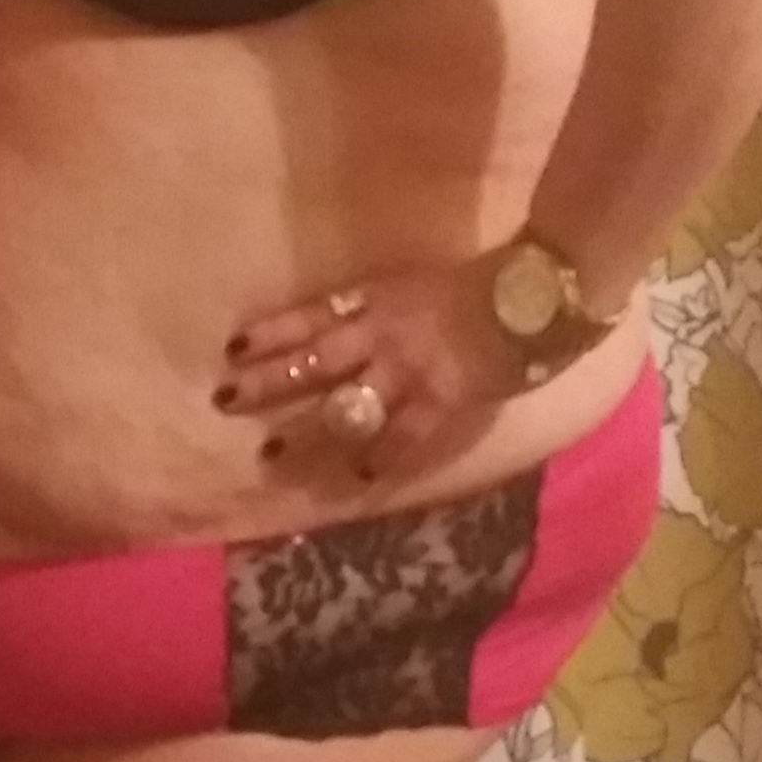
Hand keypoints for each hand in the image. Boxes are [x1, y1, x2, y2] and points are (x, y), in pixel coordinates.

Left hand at [214, 260, 525, 483]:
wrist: (537, 293)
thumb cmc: (481, 283)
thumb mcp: (416, 283)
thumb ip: (380, 308)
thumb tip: (340, 329)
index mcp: (377, 299)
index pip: (310, 315)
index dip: (271, 331)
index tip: (232, 347)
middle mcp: (382, 333)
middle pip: (312, 360)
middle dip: (266, 381)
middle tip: (225, 400)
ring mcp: (409, 368)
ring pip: (344, 404)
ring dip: (305, 431)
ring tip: (270, 455)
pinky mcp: (440, 398)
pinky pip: (401, 434)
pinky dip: (380, 456)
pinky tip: (358, 477)